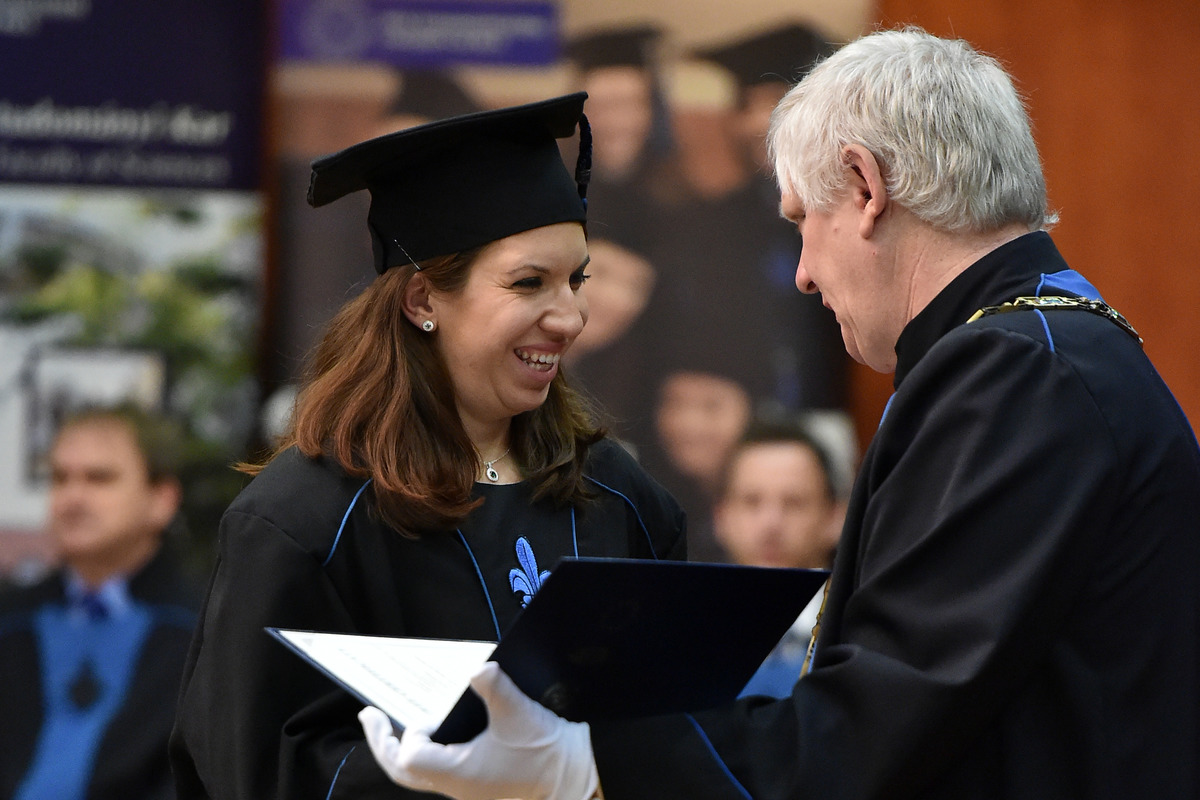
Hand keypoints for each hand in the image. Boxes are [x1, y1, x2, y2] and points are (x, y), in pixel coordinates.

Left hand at [359, 661, 598, 799]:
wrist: (575, 777)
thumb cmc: (545, 752)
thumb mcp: (518, 713)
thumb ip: (493, 686)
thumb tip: (478, 667)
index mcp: (458, 774)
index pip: (409, 758)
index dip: (412, 733)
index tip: (431, 716)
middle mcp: (457, 786)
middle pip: (402, 772)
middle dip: (382, 742)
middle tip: (369, 716)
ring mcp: (468, 789)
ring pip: (421, 774)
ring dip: (406, 748)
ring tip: (397, 723)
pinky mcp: (481, 784)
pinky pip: (443, 770)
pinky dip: (432, 751)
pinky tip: (443, 730)